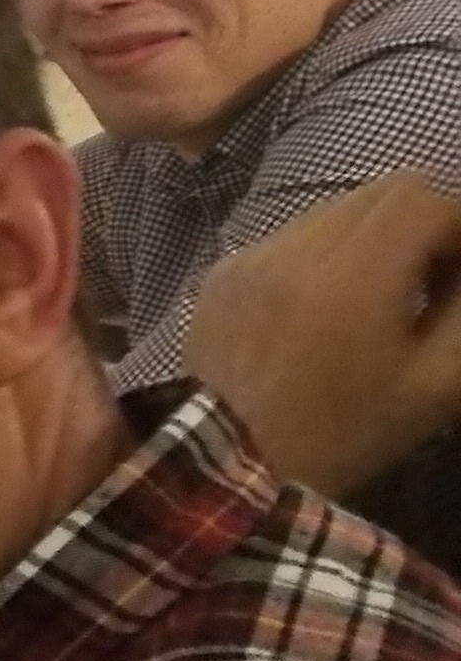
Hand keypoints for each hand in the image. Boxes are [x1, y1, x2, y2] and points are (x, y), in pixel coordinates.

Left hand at [184, 173, 460, 495]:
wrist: (227, 467)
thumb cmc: (344, 433)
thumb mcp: (435, 385)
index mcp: (353, 275)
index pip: (424, 198)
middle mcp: (295, 249)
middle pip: (382, 193)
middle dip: (427, 222)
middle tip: (441, 276)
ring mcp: (251, 257)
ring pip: (335, 210)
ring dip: (378, 235)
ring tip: (391, 291)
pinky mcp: (222, 273)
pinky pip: (291, 237)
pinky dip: (327, 253)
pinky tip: (332, 304)